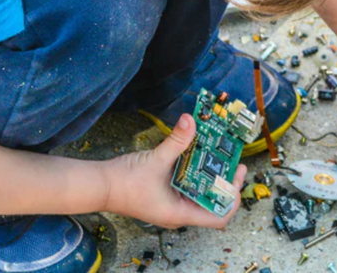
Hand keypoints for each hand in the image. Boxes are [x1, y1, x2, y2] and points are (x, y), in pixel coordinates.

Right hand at [101, 114, 247, 228]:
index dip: (232, 198)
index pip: (218, 216)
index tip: (237, 176)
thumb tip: (190, 121)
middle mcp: (178, 212)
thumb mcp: (156, 159)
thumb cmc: (124, 182)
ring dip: (211, 177)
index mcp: (180, 213)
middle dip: (225, 183)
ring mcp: (172, 204)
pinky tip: (199, 156)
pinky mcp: (165, 195)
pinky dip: (195, 173)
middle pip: (213, 203)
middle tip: (234, 162)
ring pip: (200, 194)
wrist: (100, 186)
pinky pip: (187, 186)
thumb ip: (177, 141)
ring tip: (220, 156)